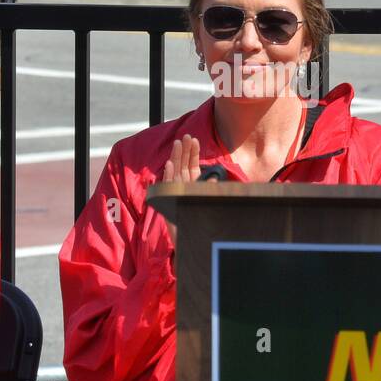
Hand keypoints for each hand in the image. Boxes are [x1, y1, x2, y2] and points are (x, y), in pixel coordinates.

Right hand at [160, 134, 201, 249]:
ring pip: (174, 173)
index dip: (192, 154)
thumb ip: (209, 191)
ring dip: (175, 158)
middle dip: (184, 152)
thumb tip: (213, 178)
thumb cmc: (200, 225)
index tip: (195, 140)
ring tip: (178, 144)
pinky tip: (169, 164)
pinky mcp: (168, 203)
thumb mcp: (208, 204)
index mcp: (191, 188)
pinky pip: (167, 187)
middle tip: (186, 136)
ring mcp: (174, 196)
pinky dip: (167, 175)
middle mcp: (181, 190)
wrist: (192, 244)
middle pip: (182, 167)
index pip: (191, 168)